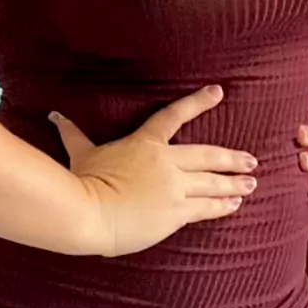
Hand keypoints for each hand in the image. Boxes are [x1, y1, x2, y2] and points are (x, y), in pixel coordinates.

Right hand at [49, 85, 257, 256]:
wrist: (91, 214)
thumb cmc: (84, 183)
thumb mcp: (81, 154)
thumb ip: (73, 135)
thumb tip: (56, 117)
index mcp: (145, 144)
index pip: (174, 116)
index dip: (198, 102)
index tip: (218, 93)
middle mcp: (166, 163)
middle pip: (208, 155)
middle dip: (232, 158)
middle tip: (252, 160)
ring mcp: (174, 189)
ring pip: (213, 182)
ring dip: (234, 183)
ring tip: (252, 182)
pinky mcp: (176, 213)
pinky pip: (206, 207)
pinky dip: (222, 204)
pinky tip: (235, 203)